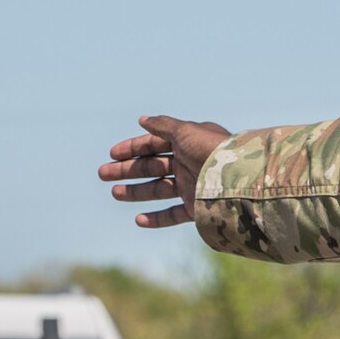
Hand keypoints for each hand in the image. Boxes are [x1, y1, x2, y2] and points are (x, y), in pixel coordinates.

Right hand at [98, 115, 232, 228]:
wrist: (237, 180)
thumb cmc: (211, 151)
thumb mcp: (185, 132)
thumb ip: (162, 126)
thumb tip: (142, 119)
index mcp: (188, 142)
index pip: (155, 143)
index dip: (133, 147)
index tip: (112, 154)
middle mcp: (189, 163)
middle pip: (152, 165)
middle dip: (128, 169)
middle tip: (102, 174)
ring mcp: (192, 186)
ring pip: (158, 189)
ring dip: (136, 191)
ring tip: (114, 193)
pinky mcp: (196, 208)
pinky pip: (173, 215)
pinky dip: (156, 218)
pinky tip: (138, 219)